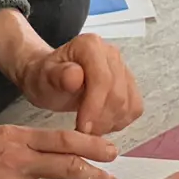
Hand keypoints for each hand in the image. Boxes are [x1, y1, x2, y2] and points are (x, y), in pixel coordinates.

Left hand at [14, 32, 142, 135]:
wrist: (50, 77)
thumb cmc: (45, 77)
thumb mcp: (43, 77)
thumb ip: (58, 75)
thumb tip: (76, 76)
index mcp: (90, 46)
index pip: (102, 79)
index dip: (95, 107)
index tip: (82, 128)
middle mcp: (111, 53)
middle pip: (117, 94)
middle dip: (101, 119)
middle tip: (83, 133)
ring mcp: (123, 68)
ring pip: (128, 104)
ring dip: (110, 123)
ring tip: (89, 129)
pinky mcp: (130, 84)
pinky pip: (134, 108)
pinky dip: (120, 121)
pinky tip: (101, 123)